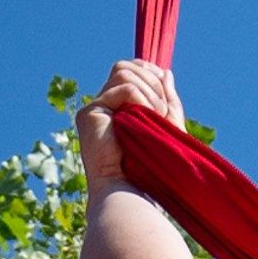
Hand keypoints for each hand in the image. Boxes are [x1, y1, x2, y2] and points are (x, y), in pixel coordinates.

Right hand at [77, 59, 186, 187]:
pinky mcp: (90, 113)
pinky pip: (124, 88)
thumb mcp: (166, 128)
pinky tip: (148, 120)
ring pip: (124, 73)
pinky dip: (143, 100)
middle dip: (152, 81)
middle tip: (163, 110)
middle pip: (125, 67)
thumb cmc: (151, 169)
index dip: (150, 72)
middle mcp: (103, 106)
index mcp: (117, 108)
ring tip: (156, 118)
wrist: (133, 191)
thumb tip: (165, 72)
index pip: (130, 71)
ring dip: (150, 93)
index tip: (166, 88)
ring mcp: (94, 109)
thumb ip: (166, 100)